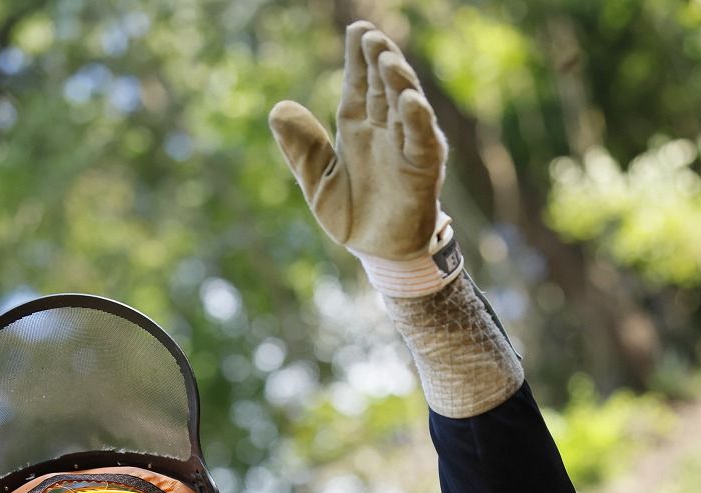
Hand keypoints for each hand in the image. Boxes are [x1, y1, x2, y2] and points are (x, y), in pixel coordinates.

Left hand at [268, 21, 446, 262]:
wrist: (378, 254)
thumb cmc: (351, 215)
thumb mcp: (316, 181)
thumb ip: (301, 148)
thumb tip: (277, 108)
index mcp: (357, 128)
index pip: (359, 84)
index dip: (357, 58)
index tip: (356, 29)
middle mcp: (385, 130)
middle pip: (383, 86)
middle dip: (378, 59)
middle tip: (369, 35)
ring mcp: (406, 147)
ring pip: (405, 106)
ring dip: (398, 81)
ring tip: (386, 58)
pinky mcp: (423, 169)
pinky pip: (422, 141)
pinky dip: (418, 120)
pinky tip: (409, 101)